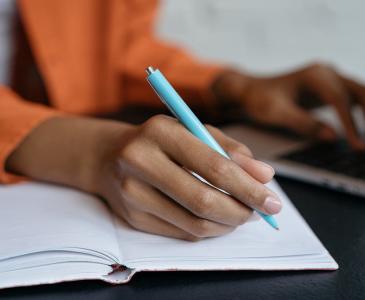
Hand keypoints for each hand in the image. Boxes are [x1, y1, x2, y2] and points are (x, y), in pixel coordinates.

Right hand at [6, 116, 279, 240]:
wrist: (109, 156)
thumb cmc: (161, 140)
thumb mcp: (195, 131)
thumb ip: (231, 149)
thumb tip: (265, 175)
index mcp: (161, 131)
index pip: (214, 166)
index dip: (248, 187)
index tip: (272, 200)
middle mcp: (140, 161)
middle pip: (203, 200)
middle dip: (241, 211)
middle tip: (260, 213)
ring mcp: (131, 193)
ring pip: (193, 223)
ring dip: (227, 224)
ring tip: (241, 215)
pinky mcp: (131, 217)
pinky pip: (181, 232)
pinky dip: (207, 230)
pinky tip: (217, 220)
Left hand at [214, 63, 364, 148]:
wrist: (249, 91)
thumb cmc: (259, 99)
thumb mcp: (277, 113)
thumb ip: (304, 123)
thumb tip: (333, 137)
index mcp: (314, 76)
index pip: (339, 100)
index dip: (351, 124)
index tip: (357, 145)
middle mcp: (325, 72)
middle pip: (358, 92)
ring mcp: (328, 78)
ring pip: (358, 93)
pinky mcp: (327, 88)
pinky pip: (350, 99)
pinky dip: (360, 113)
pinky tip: (364, 130)